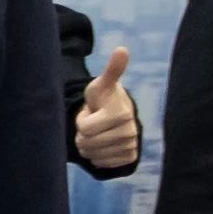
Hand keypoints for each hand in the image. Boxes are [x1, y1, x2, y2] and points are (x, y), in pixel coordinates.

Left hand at [71, 45, 141, 177]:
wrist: (116, 116)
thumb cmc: (103, 99)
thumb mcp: (101, 85)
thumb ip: (111, 70)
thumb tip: (122, 49)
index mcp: (121, 113)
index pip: (84, 129)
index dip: (82, 121)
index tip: (91, 113)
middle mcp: (130, 131)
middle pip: (87, 144)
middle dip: (83, 134)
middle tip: (93, 123)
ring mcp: (131, 146)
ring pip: (93, 155)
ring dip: (88, 146)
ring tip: (97, 133)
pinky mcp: (130, 158)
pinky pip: (102, 164)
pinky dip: (97, 157)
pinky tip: (103, 144)